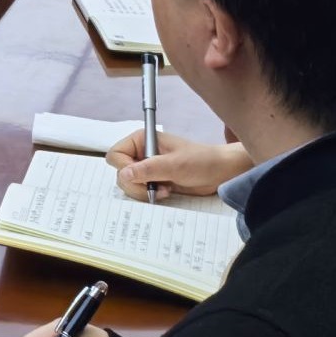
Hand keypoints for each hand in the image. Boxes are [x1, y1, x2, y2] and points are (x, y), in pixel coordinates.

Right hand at [104, 133, 248, 201]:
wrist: (220, 172)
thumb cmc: (200, 161)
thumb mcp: (175, 165)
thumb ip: (149, 169)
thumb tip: (124, 174)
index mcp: (142, 140)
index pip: (116, 155)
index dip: (124, 168)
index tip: (142, 177)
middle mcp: (140, 153)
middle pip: (120, 172)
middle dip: (136, 184)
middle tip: (154, 187)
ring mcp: (146, 168)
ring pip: (128, 184)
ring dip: (143, 192)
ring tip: (164, 190)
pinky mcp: (153, 181)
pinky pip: (139, 191)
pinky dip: (149, 196)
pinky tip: (165, 193)